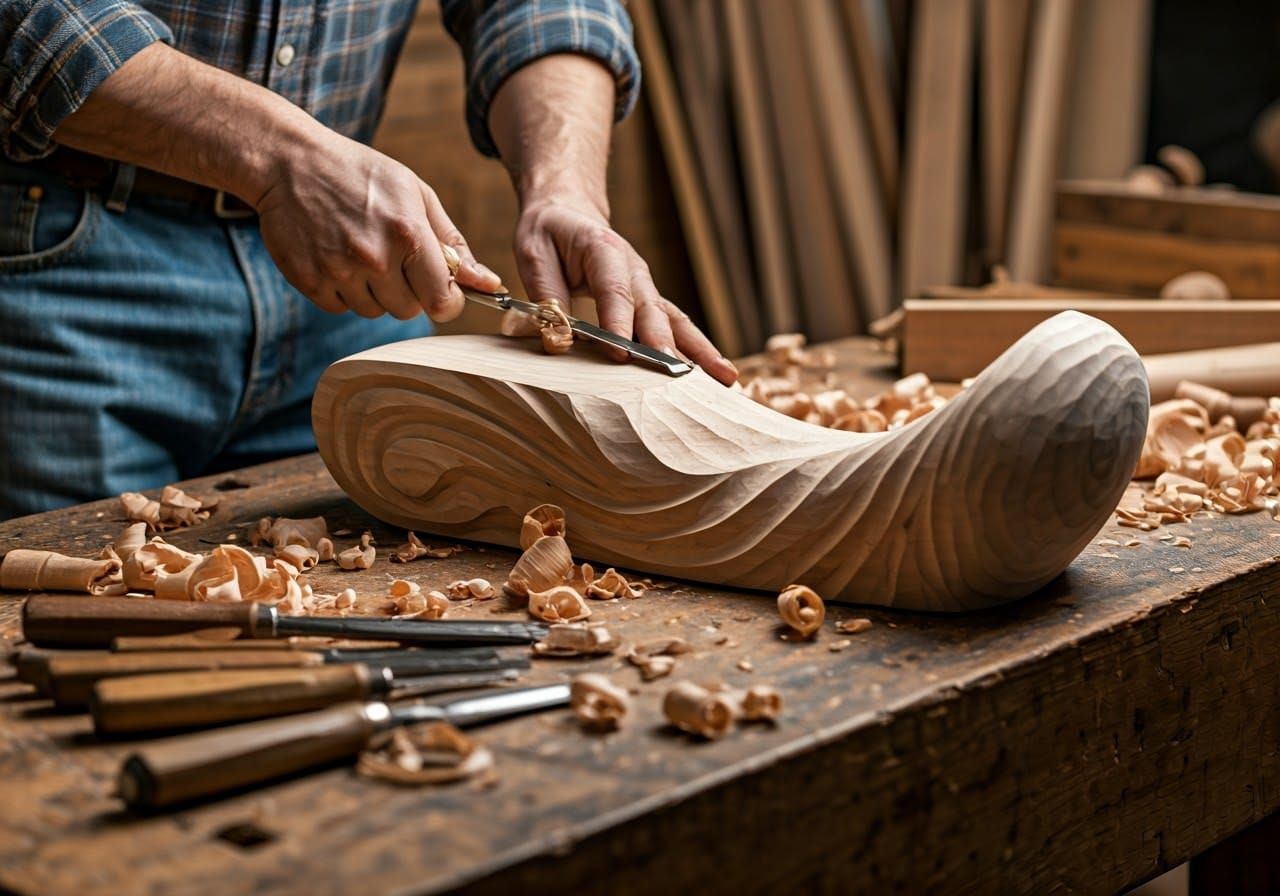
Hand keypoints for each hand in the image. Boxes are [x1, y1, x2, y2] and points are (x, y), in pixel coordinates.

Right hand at [253, 131, 501, 319]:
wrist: (290, 162)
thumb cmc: (361, 175)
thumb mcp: (416, 195)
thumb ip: (454, 243)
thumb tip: (490, 284)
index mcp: (408, 234)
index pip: (443, 302)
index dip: (447, 300)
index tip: (441, 290)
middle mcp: (374, 257)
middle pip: (409, 310)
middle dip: (408, 291)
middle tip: (392, 258)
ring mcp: (339, 272)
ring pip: (374, 311)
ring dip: (374, 291)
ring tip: (361, 251)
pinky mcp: (310, 282)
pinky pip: (341, 307)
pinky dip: (343, 290)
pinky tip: (336, 256)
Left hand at [511, 196, 738, 384]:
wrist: (569, 212)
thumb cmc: (549, 233)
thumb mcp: (533, 254)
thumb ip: (546, 296)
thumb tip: (560, 340)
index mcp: (603, 248)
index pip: (614, 289)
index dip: (619, 323)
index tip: (622, 355)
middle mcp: (634, 268)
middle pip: (654, 310)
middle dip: (667, 344)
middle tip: (677, 376)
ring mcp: (646, 287)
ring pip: (676, 321)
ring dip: (700, 351)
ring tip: (724, 378)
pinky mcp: (649, 303)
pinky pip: (675, 328)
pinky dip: (695, 352)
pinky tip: (712, 376)